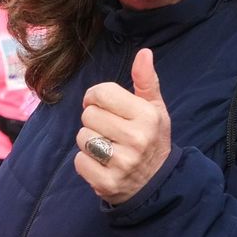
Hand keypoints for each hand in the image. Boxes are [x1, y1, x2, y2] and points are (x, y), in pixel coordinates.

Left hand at [75, 48, 170, 205]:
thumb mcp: (155, 109)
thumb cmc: (152, 139)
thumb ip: (146, 81)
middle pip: (88, 114)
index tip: (103, 106)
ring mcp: (122, 162)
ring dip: (89, 142)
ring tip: (107, 147)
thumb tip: (144, 52)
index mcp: (147, 116)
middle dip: (94, 121)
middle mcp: (136, 139)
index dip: (96, 97)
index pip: (102, 93)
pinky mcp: (107, 182)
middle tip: (109, 131)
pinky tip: (103, 164)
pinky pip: (79, 161)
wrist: (157, 183)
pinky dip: (86, 163)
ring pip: (82, 137)